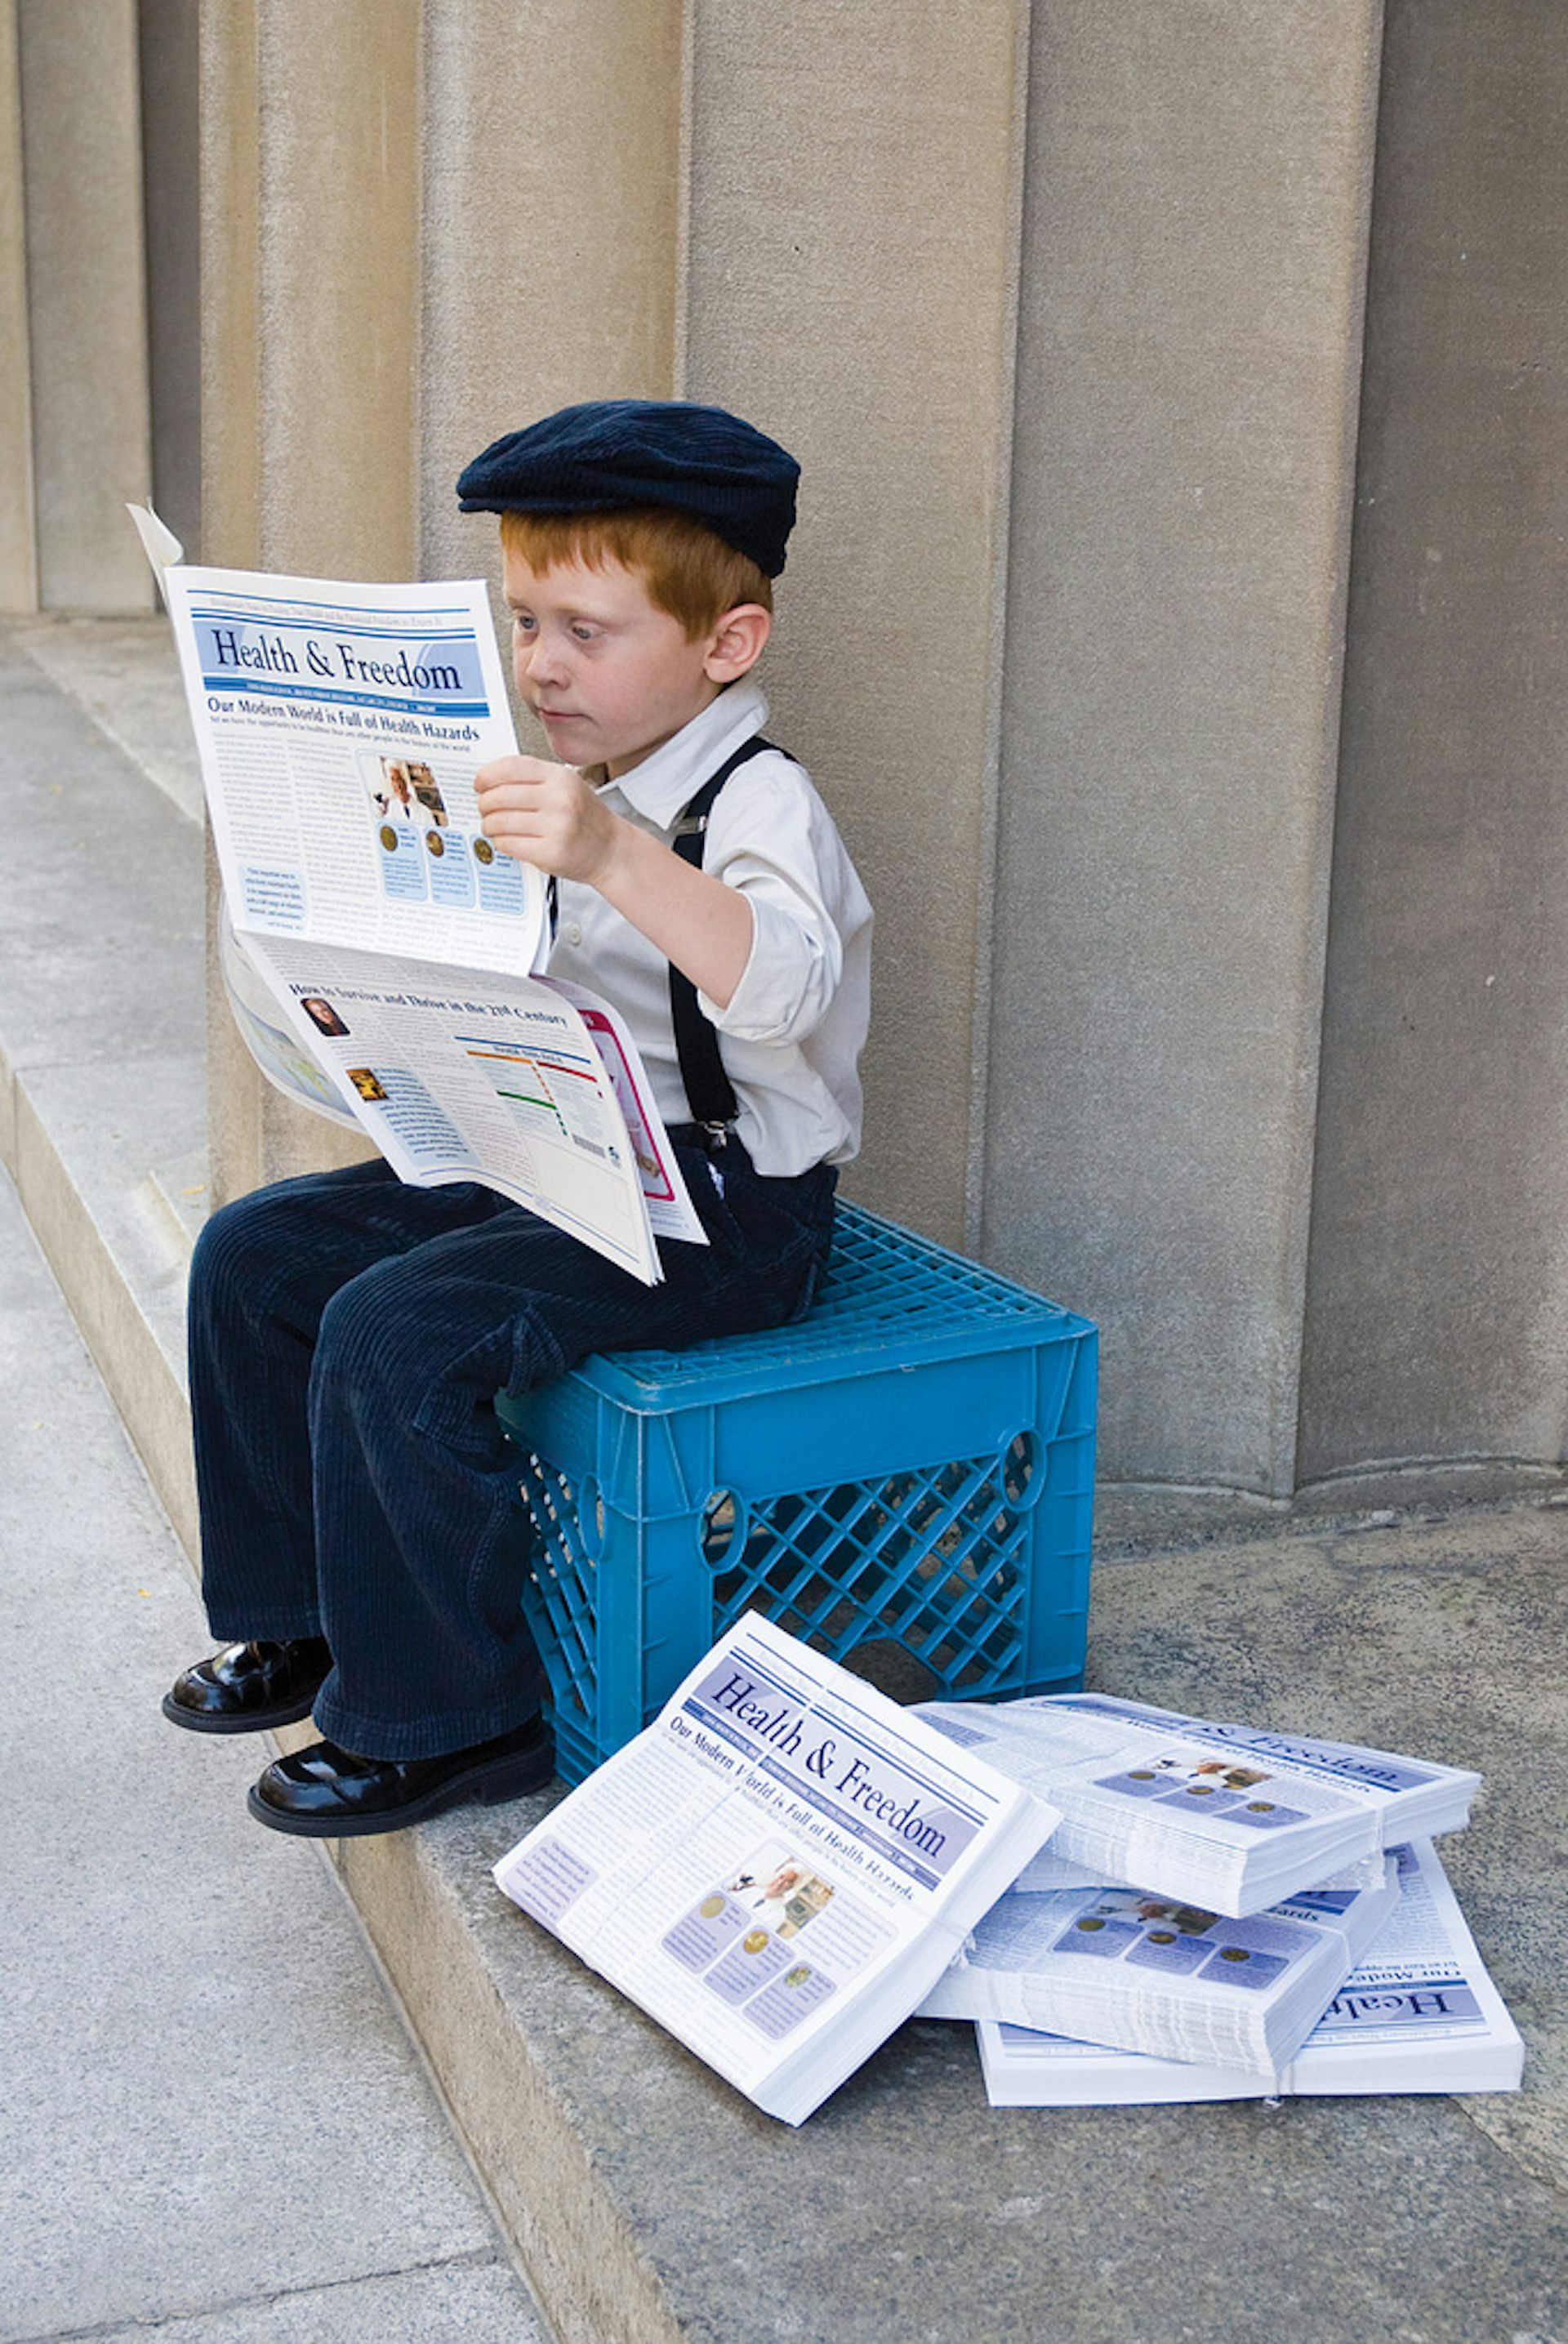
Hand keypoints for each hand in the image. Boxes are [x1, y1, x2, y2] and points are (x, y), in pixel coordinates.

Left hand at [473, 755, 623, 884]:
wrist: (611, 850)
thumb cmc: (585, 818)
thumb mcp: (566, 786)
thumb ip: (533, 778)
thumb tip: (490, 779)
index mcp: (560, 778)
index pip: (511, 767)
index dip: (487, 775)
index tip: (479, 783)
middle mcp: (560, 799)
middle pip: (499, 796)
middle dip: (484, 804)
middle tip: (485, 809)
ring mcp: (556, 827)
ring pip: (499, 822)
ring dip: (489, 826)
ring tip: (494, 826)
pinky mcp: (550, 853)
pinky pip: (508, 844)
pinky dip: (501, 842)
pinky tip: (507, 840)